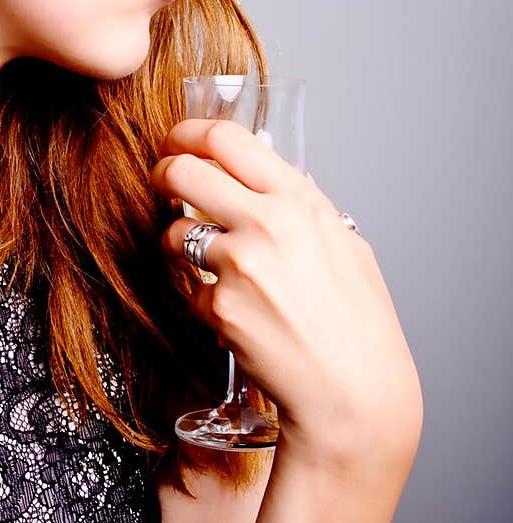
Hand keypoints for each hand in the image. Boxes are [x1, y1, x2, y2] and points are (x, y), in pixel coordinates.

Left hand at [151, 119, 423, 466]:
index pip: (226, 138)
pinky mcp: (217, 306)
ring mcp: (237, 264)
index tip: (178, 140)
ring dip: (180, 244)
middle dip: (164, 173)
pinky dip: (204, 300)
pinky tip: (237, 316)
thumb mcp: (345, 245)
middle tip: (164, 183)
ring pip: (174, 232)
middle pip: (182, 171)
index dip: (189, 132)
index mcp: (300, 199)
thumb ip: (303, 209)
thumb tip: (268, 187)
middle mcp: (266, 223)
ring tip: (212, 266)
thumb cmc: (358, 323)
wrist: (353, 389)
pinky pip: (189, 289)